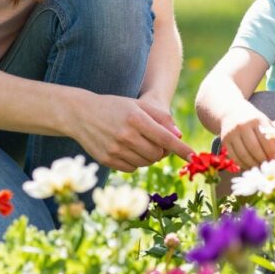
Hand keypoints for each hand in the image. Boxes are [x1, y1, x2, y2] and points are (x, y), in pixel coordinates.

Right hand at [73, 92, 194, 171]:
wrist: (80, 114)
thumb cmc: (115, 107)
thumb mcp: (138, 105)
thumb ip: (161, 118)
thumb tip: (178, 136)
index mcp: (136, 119)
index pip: (165, 139)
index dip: (182, 149)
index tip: (194, 156)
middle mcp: (126, 136)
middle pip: (157, 154)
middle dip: (163, 151)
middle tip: (158, 142)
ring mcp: (115, 150)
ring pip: (146, 163)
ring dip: (150, 157)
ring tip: (142, 143)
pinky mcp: (107, 160)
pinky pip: (132, 168)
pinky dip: (136, 162)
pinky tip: (129, 149)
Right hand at [219, 104, 274, 169]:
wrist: (231, 111)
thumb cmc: (253, 120)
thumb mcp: (264, 122)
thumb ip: (273, 137)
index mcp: (256, 119)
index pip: (265, 139)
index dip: (271, 151)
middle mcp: (243, 125)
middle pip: (254, 148)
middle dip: (263, 160)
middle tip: (268, 165)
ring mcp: (232, 133)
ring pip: (243, 154)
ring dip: (253, 164)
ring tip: (260, 167)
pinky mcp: (225, 140)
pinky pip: (234, 157)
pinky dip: (243, 164)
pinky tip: (250, 166)